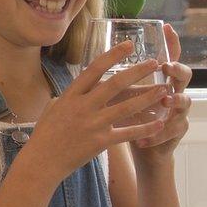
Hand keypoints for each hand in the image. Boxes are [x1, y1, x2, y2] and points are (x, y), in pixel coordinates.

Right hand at [27, 41, 168, 183]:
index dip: (113, 55)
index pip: (95, 69)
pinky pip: (128, 133)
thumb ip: (72, 95)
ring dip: (148, 97)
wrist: (41, 162)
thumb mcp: (54, 107)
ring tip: (164, 89)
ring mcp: (93, 124)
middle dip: (138, 72)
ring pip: (127, 107)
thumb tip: (83, 83)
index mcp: (71, 95)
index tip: (129, 45)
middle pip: (116, 84)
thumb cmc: (46, 134)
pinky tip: (160, 123)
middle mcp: (83, 106)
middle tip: (155, 63)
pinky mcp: (101, 142)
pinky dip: (145, 128)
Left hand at [129, 24, 192, 164]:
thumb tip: (96, 61)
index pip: (172, 57)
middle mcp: (175, 93)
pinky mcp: (176, 133)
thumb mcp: (125, 97)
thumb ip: (119, 82)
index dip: (172, 42)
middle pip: (185, 75)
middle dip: (177, 69)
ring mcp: (179, 113)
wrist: (146, 148)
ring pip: (185, 103)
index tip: (167, 28)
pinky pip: (171, 132)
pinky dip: (156, 135)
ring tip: (166, 101)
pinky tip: (143, 140)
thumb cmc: (131, 119)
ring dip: (175, 100)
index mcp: (163, 81)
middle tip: (166, 66)